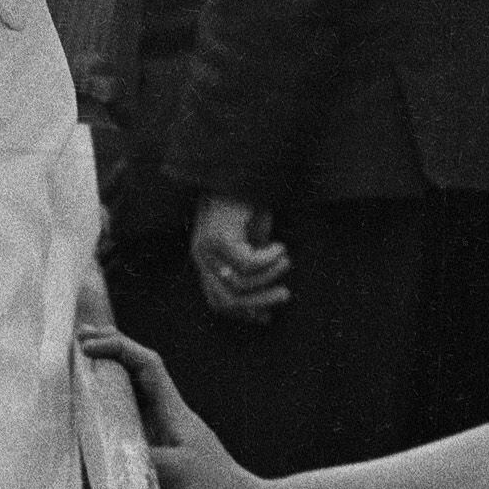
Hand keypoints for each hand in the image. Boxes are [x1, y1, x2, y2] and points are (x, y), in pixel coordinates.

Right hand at [84, 327, 281, 488]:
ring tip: (79, 373)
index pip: (146, 365)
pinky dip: (109, 420)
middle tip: (79, 341)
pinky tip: (92, 426)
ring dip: (107, 384)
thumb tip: (110, 447)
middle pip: (137, 374)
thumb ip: (143, 456)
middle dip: (111, 353)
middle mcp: (167, 419)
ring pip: (131, 401)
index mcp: (174, 412)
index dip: (119, 349)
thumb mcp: (176, 471)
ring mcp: (164, 439)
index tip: (89, 346)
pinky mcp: (160, 462)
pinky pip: (128, 431)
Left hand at [188, 194, 293, 323]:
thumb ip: (254, 269)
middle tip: (285, 296)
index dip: (242, 313)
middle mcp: (201, 257)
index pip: (218, 301)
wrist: (240, 172)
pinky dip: (268, 259)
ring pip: (239, 283)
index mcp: (205, 261)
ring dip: (268, 276)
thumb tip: (266, 306)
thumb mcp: (252, 242)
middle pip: (226, 300)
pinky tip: (281, 246)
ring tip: (287, 261)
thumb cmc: (247, 205)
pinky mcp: (218, 237)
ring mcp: (207, 248)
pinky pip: (247, 264)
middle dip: (259, 302)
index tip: (267, 317)